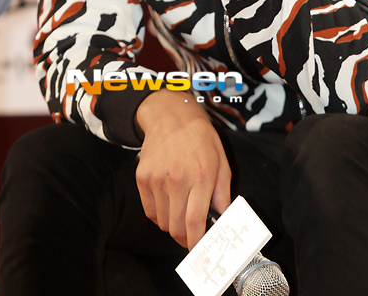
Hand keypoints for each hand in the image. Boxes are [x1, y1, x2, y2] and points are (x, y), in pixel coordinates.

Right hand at [135, 89, 231, 249]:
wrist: (171, 117)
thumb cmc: (200, 139)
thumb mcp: (221, 163)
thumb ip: (223, 195)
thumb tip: (225, 221)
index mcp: (200, 177)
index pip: (195, 222)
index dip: (196, 242)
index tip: (199, 250)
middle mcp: (177, 179)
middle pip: (176, 227)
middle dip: (185, 239)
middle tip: (191, 237)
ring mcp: (156, 179)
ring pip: (162, 222)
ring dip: (172, 225)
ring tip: (181, 213)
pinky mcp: (142, 177)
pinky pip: (150, 210)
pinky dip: (159, 215)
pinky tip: (168, 204)